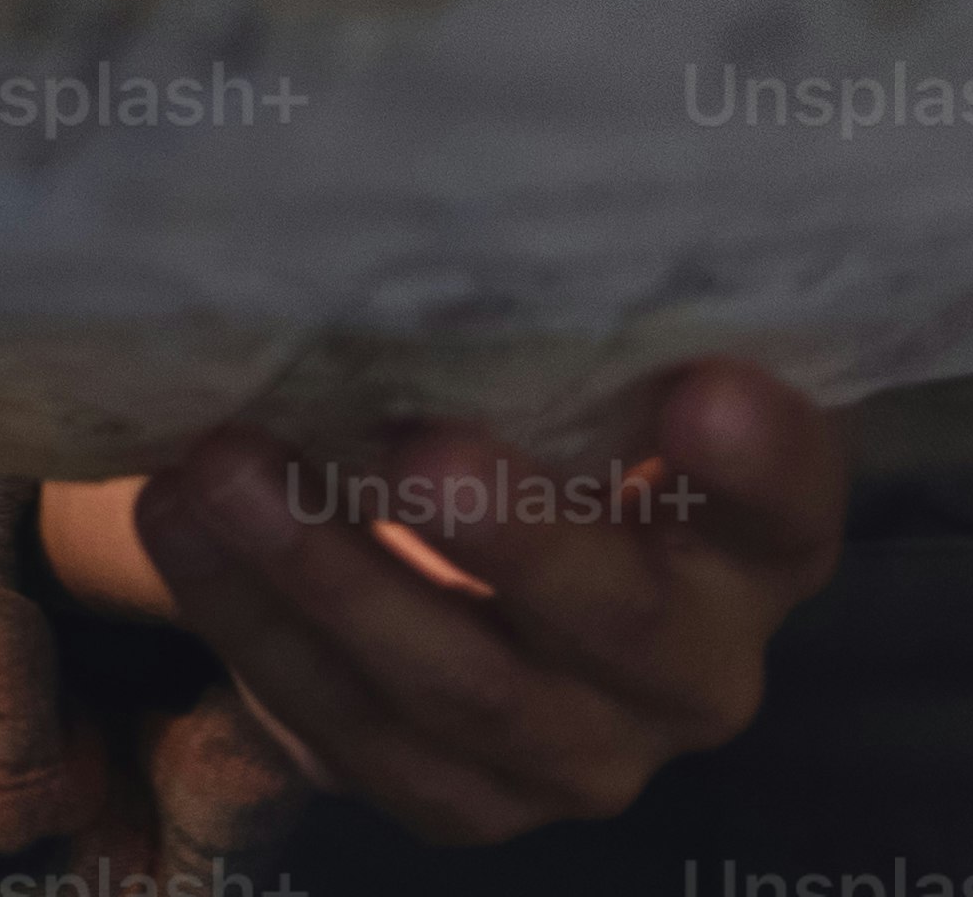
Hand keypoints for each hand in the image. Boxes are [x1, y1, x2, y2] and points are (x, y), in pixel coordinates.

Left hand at [120, 363, 845, 845]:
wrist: (439, 554)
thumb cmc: (521, 413)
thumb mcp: (563, 367)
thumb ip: (555, 319)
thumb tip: (453, 176)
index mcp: (753, 544)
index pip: (788, 509)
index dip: (757, 462)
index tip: (702, 389)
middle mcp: (691, 667)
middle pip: (627, 628)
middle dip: (519, 542)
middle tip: (418, 450)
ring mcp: (578, 751)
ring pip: (461, 689)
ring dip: (328, 574)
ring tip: (223, 465)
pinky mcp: (459, 796)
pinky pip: (349, 729)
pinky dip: (253, 621)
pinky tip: (184, 522)